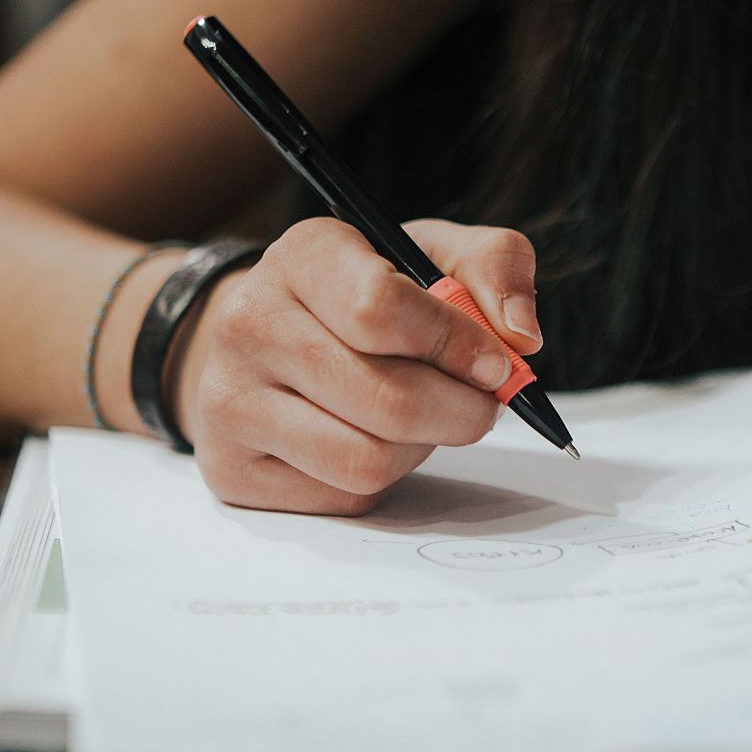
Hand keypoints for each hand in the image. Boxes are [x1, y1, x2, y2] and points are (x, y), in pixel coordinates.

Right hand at [176, 218, 541, 514]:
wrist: (268, 343)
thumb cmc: (365, 298)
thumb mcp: (432, 255)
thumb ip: (495, 267)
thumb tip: (521, 338)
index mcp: (304, 255)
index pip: (380, 308)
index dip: (456, 345)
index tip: (496, 364)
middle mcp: (251, 323)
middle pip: (386, 400)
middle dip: (459, 412)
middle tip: (478, 406)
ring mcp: (230, 400)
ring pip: (366, 460)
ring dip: (418, 449)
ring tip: (416, 419)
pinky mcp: (232, 468)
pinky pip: (342, 496)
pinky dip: (380, 479)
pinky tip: (369, 440)